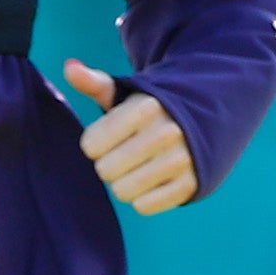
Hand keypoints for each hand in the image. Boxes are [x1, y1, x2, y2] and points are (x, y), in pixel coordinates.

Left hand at [61, 61, 197, 212]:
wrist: (206, 124)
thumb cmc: (150, 112)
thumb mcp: (125, 94)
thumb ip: (95, 83)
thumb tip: (69, 67)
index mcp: (145, 107)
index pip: (90, 145)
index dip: (95, 144)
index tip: (110, 138)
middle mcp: (166, 133)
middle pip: (105, 170)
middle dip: (108, 165)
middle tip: (124, 155)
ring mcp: (181, 160)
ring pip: (123, 191)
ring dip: (124, 183)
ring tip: (137, 168)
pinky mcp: (190, 185)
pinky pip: (144, 206)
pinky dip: (143, 199)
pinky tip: (153, 182)